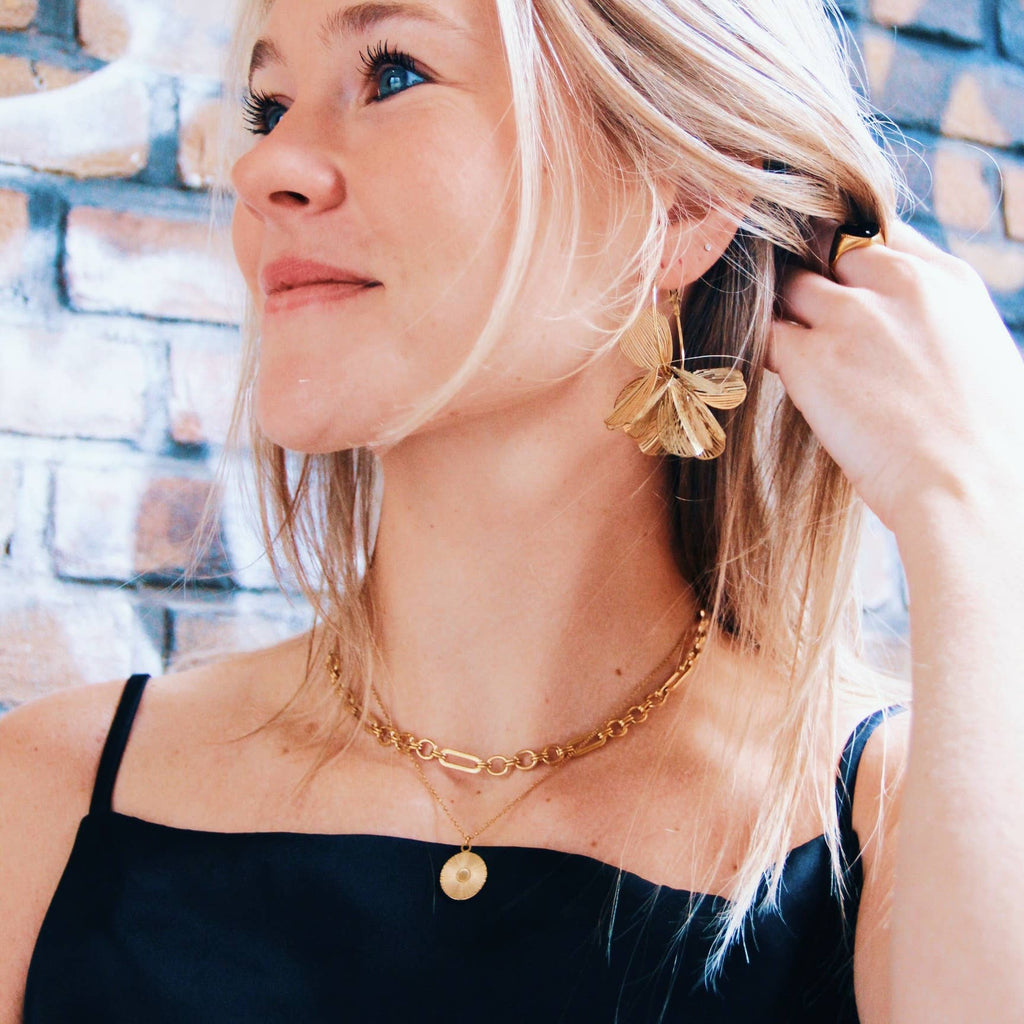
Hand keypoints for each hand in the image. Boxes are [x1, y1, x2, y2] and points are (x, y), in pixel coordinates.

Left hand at [768, 221, 1023, 538]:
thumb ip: (933, 323)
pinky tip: (760, 371)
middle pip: (825, 252)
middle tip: (801, 321)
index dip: (848, 258)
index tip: (836, 284)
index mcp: (947, 278)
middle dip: (810, 281)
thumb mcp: (978, 353)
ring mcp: (851, 317)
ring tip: (782, 351)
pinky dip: (754, 347)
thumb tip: (900, 338)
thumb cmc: (986, 443)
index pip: (878, 233)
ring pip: (788, 286)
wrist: (974, 488)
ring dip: (780, 314)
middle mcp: (897, 283)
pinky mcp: (811, 359)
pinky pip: (761, 334)